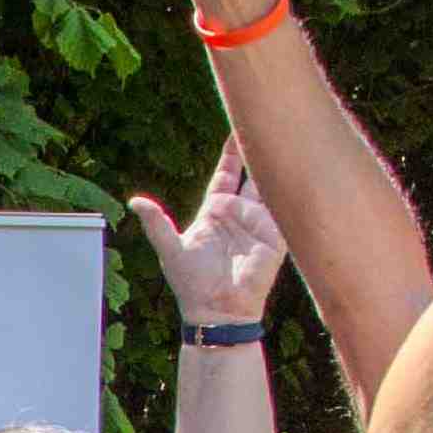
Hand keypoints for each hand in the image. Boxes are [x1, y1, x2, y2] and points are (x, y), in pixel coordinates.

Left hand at [129, 137, 286, 329]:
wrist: (217, 310)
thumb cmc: (192, 284)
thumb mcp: (170, 249)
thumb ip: (156, 224)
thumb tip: (135, 201)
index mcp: (215, 213)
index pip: (226, 175)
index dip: (231, 154)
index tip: (235, 131)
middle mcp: (239, 214)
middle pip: (252, 175)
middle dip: (259, 151)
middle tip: (267, 121)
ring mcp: (259, 224)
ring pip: (270, 187)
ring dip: (277, 165)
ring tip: (287, 136)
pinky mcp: (276, 236)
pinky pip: (284, 208)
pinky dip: (290, 190)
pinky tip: (296, 170)